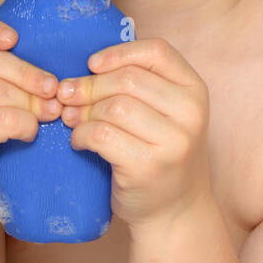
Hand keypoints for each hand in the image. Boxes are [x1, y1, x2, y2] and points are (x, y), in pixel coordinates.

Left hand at [56, 37, 211, 227]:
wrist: (176, 211)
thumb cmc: (162, 153)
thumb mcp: (166, 112)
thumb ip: (141, 84)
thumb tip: (86, 68)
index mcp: (196, 90)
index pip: (157, 51)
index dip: (119, 52)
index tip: (92, 64)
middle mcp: (190, 113)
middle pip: (128, 79)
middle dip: (90, 85)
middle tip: (66, 95)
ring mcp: (173, 141)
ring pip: (113, 107)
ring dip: (82, 112)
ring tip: (71, 119)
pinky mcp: (148, 167)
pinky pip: (101, 135)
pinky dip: (81, 135)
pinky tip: (79, 141)